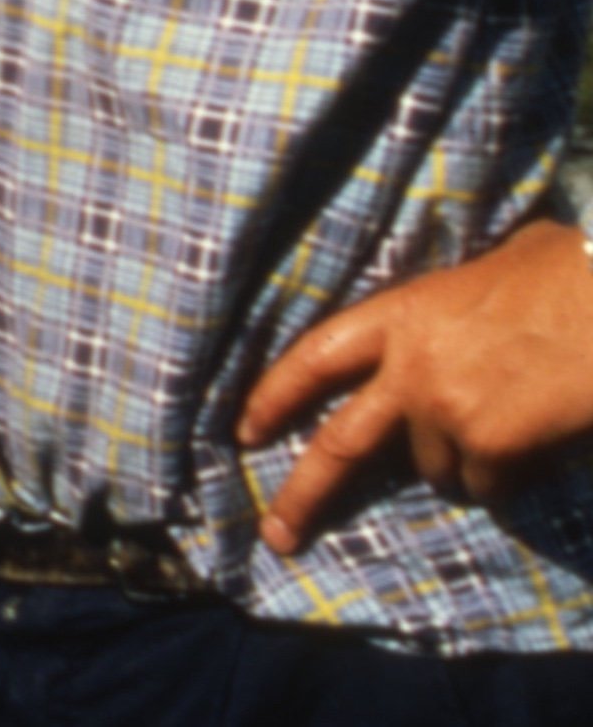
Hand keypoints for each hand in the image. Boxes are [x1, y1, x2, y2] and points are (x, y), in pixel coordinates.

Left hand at [237, 218, 592, 552]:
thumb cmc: (565, 274)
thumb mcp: (488, 268)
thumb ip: (452, 304)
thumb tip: (457, 313)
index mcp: (403, 314)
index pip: (317, 356)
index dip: (276, 394)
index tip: (244, 431)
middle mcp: (410, 366)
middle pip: (341, 443)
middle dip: (304, 494)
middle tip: (277, 535)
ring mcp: (447, 410)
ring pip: (440, 472)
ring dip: (466, 464)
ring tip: (512, 417)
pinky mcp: (490, 448)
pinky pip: (489, 486)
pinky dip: (509, 476)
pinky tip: (537, 436)